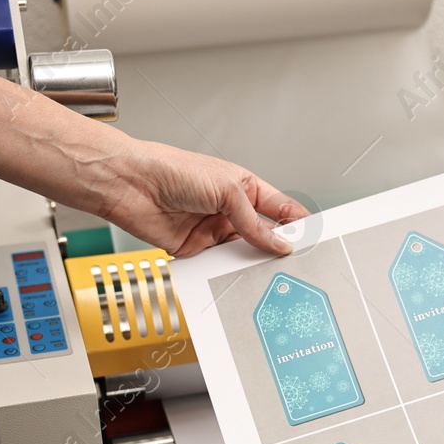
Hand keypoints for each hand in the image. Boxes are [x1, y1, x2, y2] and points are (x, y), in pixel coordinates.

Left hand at [106, 139, 309, 257]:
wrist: (131, 185)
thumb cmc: (170, 169)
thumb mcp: (226, 189)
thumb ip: (253, 221)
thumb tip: (278, 242)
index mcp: (242, 186)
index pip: (279, 208)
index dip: (296, 223)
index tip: (312, 238)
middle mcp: (229, 209)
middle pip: (264, 234)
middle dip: (278, 247)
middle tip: (295, 261)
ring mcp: (213, 230)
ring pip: (243, 252)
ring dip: (254, 262)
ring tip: (270, 270)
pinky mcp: (196, 249)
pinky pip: (219, 265)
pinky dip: (229, 272)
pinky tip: (239, 274)